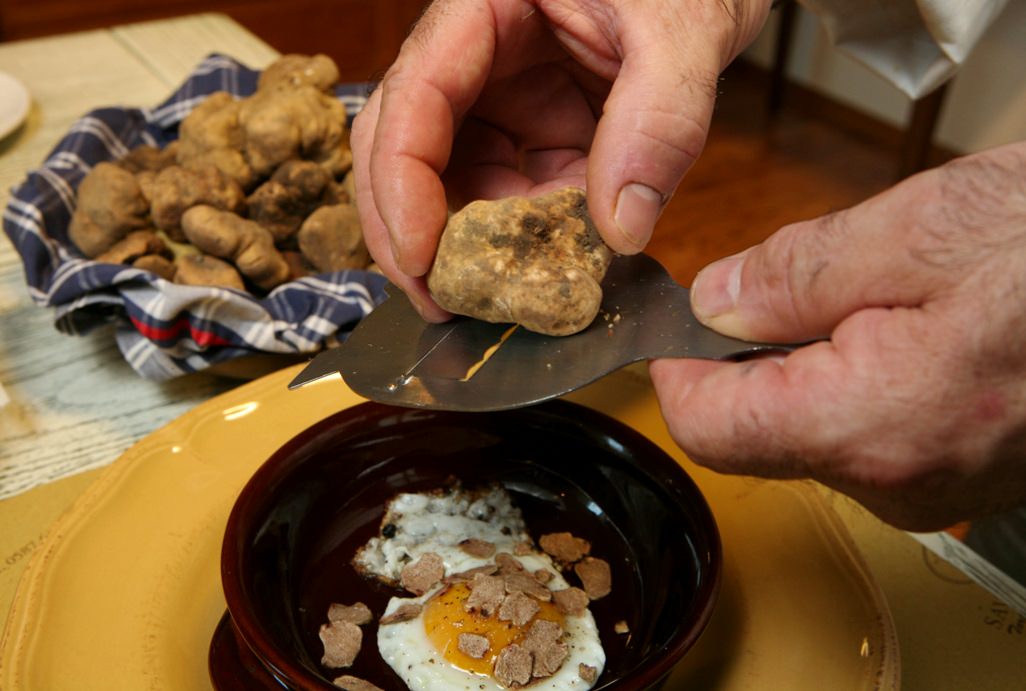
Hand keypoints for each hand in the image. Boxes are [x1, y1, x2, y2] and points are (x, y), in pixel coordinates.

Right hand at [351, 0, 769, 318]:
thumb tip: (620, 230)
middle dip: (410, 227)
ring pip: (456, 180)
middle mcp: (477, 55)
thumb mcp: (682, 30)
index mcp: (483, 8)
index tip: (422, 258)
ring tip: (497, 297)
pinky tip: (548, 265)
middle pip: (404, 145)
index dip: (402, 183)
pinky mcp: (539, 127)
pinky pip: (515, 190)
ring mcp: (505, 95)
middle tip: (435, 300)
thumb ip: (659, 120)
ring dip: (471, 242)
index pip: (415, 95)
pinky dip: (526, 235)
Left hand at [650, 141, 1025, 530]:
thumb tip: (716, 302)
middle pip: (755, 433)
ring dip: (809, 363)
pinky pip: (867, 434)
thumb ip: (793, 275)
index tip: (673, 327)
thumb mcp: (917, 232)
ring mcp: (930, 486)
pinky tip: (908, 328)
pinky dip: (858, 379)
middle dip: (746, 359)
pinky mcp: (956, 473)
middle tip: (782, 286)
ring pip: (810, 431)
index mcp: (868, 424)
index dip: (676, 368)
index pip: (708, 426)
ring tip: (875, 296)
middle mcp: (896, 479)